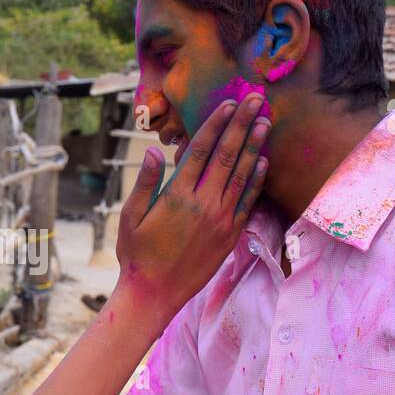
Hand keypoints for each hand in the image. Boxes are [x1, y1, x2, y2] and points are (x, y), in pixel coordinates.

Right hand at [114, 95, 269, 318]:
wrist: (155, 293)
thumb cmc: (136, 254)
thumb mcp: (130, 217)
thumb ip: (144, 182)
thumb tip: (154, 150)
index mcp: (177, 196)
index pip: (201, 150)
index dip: (216, 123)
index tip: (228, 103)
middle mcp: (203, 204)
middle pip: (228, 155)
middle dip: (242, 124)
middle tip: (255, 100)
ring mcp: (220, 220)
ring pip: (242, 175)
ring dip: (254, 147)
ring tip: (264, 122)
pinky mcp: (230, 235)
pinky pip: (247, 202)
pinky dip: (257, 180)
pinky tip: (264, 162)